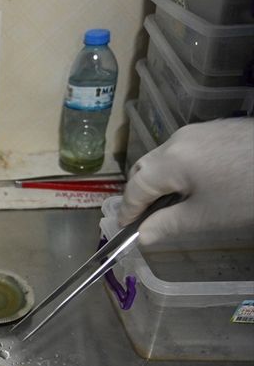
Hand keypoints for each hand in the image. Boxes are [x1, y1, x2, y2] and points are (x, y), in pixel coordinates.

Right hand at [119, 117, 253, 245]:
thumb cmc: (247, 193)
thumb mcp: (206, 217)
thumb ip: (167, 225)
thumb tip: (142, 236)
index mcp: (170, 160)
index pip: (135, 188)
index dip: (128, 210)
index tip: (124, 229)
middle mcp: (178, 139)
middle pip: (145, 167)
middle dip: (140, 192)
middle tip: (143, 217)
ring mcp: (200, 131)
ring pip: (165, 157)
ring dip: (160, 180)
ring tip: (171, 203)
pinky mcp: (219, 129)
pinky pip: (186, 150)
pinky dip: (179, 169)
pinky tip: (196, 185)